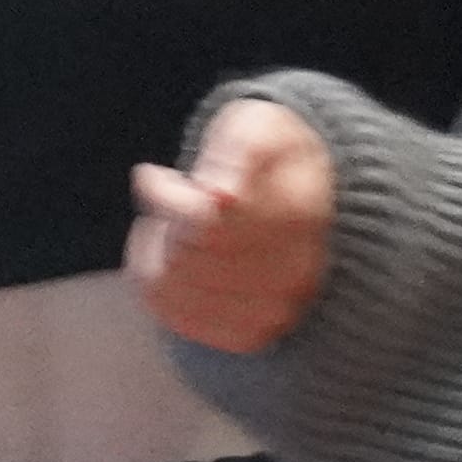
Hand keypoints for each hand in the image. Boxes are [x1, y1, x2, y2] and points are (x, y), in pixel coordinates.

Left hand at [126, 99, 334, 356]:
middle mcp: (295, 273)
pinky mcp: (252, 334)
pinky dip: (160, 290)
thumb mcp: (259, 127)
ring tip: (171, 230)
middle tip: (168, 202)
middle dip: (162, 225)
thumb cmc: (270, 156)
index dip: (164, 197)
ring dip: (155, 256)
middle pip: (182, 258)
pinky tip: (173, 263)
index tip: (154, 175)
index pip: (201, 220)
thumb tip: (222, 194)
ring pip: (173, 291)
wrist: (307, 199)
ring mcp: (276, 310)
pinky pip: (179, 321)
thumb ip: (240, 149)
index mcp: (299, 216)